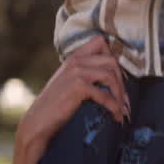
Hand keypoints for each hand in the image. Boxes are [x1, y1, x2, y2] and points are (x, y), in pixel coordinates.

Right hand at [14, 37, 129, 155]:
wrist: (38, 122)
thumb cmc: (55, 105)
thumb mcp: (68, 81)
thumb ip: (84, 72)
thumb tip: (112, 77)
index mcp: (74, 57)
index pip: (100, 42)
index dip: (114, 57)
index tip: (120, 78)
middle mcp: (75, 61)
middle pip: (111, 60)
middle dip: (122, 81)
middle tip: (125, 99)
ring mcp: (76, 72)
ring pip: (111, 75)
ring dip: (120, 95)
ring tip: (122, 110)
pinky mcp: (77, 87)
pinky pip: (104, 94)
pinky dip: (114, 107)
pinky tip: (115, 116)